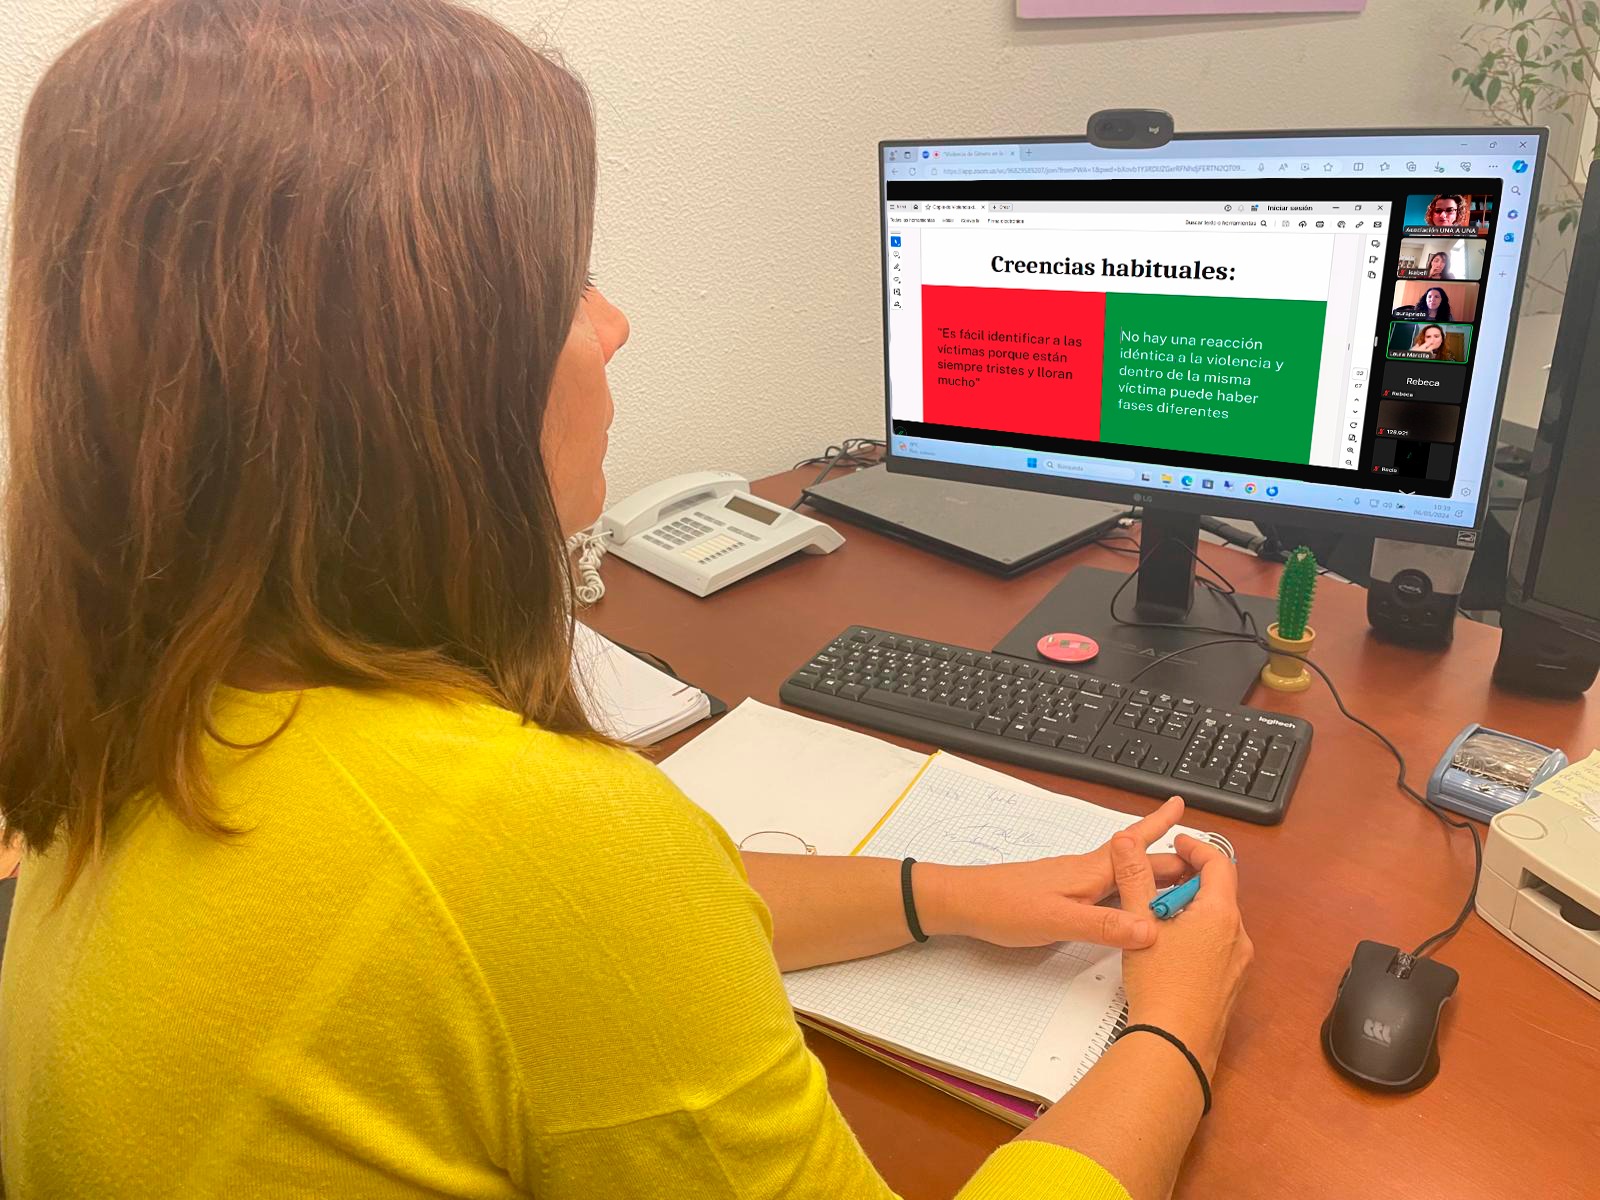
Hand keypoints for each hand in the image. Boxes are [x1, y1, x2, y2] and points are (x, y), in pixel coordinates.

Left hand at [919, 797, 1192, 950]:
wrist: (962, 903)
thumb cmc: (1005, 907)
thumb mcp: (1056, 921)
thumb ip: (1103, 927)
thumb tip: (1152, 929)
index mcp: (1090, 872)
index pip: (1134, 844)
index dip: (1158, 825)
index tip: (1182, 806)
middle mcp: (1085, 872)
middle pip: (1136, 863)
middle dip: (1171, 859)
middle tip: (1205, 864)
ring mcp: (1072, 883)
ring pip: (1122, 876)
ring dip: (1150, 877)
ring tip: (1178, 885)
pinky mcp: (1061, 896)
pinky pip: (1105, 890)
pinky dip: (1127, 893)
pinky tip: (1128, 907)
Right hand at [1109, 830, 1251, 1073]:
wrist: (1175, 1043)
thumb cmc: (1161, 984)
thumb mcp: (1140, 921)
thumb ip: (1134, 876)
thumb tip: (1127, 842)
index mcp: (1221, 915)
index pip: (1218, 863)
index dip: (1196, 848)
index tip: (1177, 844)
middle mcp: (1238, 937)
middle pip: (1218, 894)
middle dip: (1187, 883)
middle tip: (1156, 887)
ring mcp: (1239, 965)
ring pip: (1217, 923)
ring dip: (1191, 912)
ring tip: (1157, 922)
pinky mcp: (1231, 986)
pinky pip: (1218, 949)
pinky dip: (1197, 938)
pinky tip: (1169, 953)